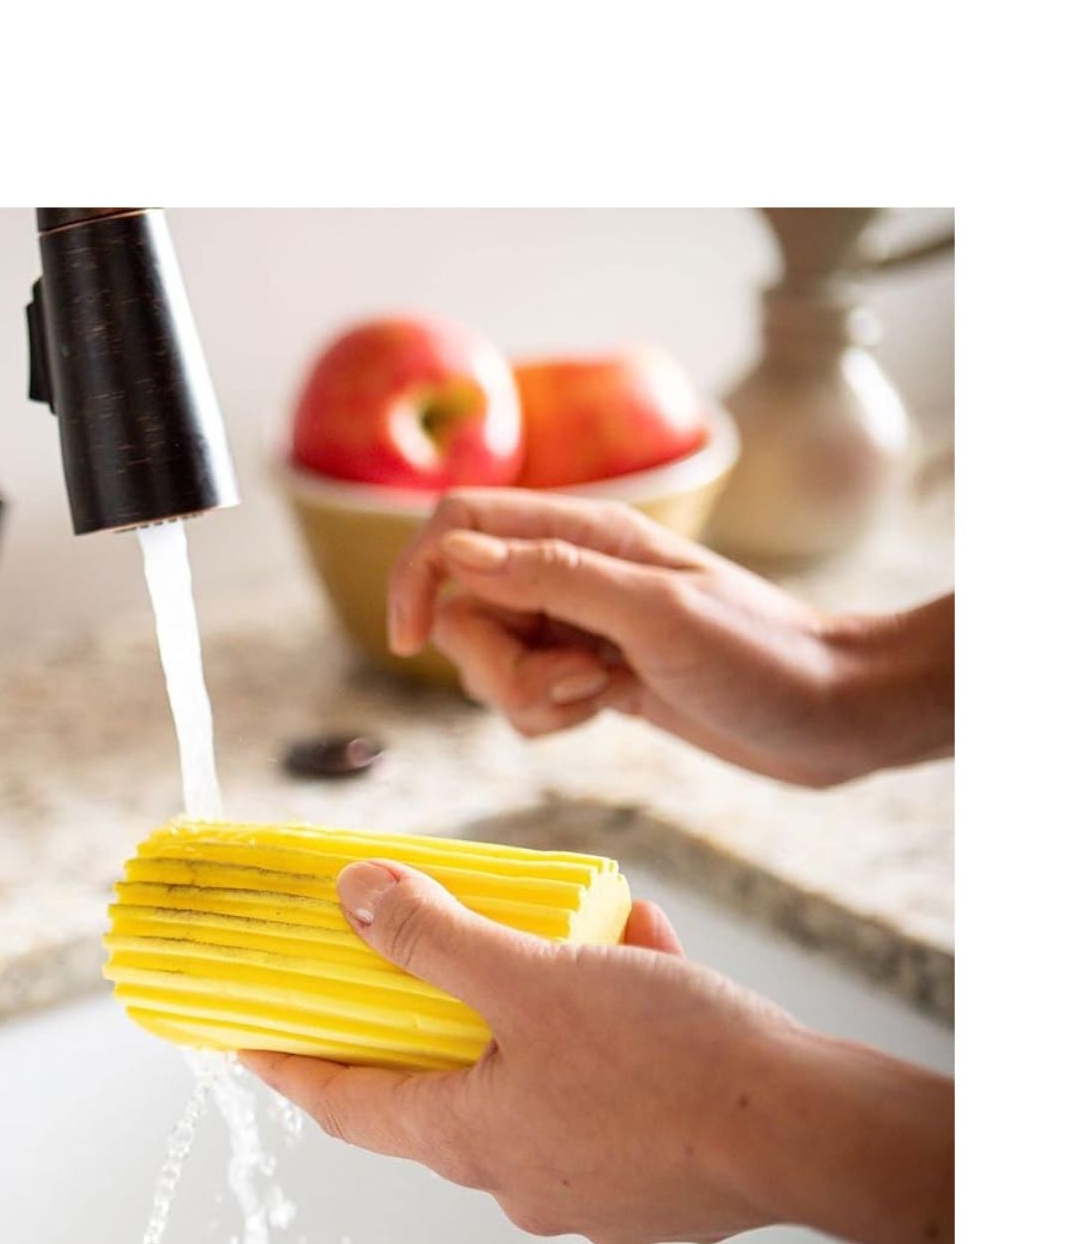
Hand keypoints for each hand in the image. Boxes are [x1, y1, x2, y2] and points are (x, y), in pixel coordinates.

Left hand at [240, 860, 953, 1243]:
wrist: (814, 1133)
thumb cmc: (667, 1064)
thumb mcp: (532, 979)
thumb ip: (434, 938)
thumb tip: (354, 895)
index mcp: (467, 1140)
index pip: (345, 1106)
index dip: (292, 1067)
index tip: (249, 1041)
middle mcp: (517, 1177)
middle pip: (442, 1088)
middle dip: (433, 1017)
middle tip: (418, 960)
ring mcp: (591, 1185)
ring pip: (537, 1077)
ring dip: (537, 1005)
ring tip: (561, 934)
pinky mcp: (659, 1178)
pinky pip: (612, 1087)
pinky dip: (611, 1022)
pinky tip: (640, 956)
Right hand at [386, 489, 952, 785]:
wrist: (835, 712)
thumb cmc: (763, 655)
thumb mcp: (654, 614)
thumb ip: (551, 576)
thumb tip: (455, 553)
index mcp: (582, 534)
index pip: (456, 526)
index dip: (416, 576)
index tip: (409, 639)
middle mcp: (570, 572)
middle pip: (463, 609)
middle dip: (492, 663)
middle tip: (573, 681)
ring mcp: (579, 625)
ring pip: (488, 661)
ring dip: (526, 696)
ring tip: (601, 696)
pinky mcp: (591, 675)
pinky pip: (523, 698)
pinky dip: (548, 716)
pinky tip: (607, 712)